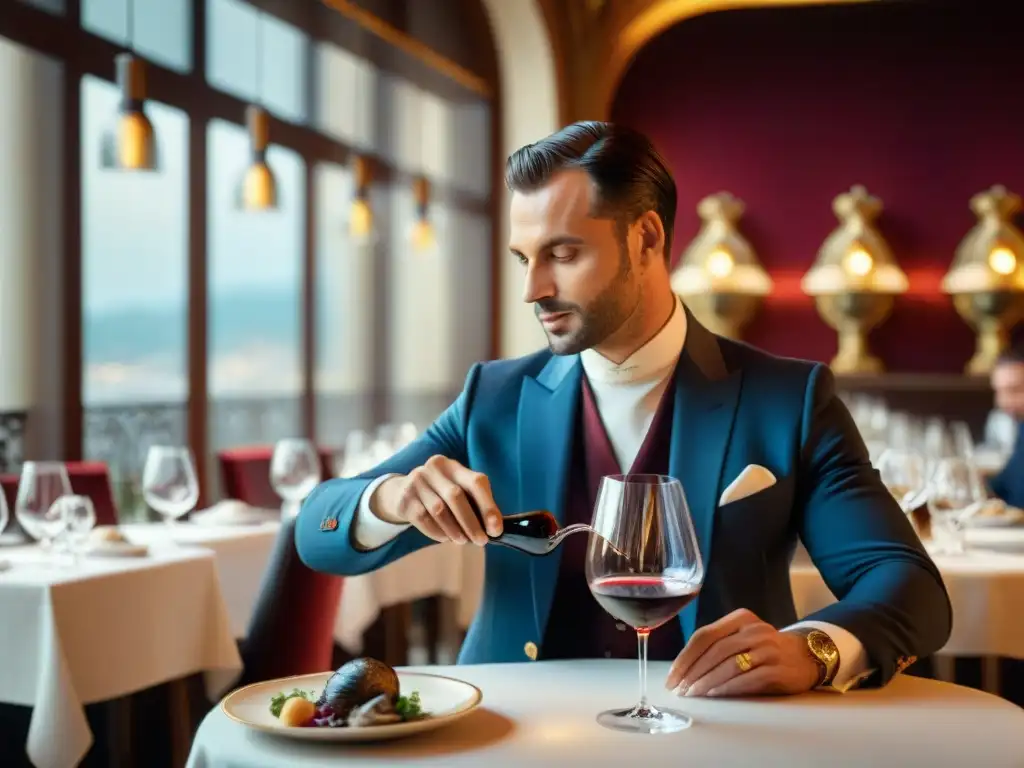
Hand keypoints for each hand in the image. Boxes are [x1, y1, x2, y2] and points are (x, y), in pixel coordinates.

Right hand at [372, 455, 501, 544]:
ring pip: (439, 510)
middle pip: (456, 496)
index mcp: (453, 466)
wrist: (402, 491)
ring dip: (455, 530)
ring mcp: (417, 481)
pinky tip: (445, 538)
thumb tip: (493, 527)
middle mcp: (434, 468)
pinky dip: (437, 532)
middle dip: (472, 523)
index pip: (476, 482)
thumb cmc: (440, 493)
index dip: (488, 506)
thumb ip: (474, 503)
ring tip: (463, 541)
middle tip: (481, 541)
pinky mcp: (405, 498)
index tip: (495, 529)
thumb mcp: (456, 488)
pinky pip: (424, 519)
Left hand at [664, 608, 820, 696]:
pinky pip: (748, 679)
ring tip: (693, 695)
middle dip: (693, 673)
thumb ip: (718, 645)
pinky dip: (728, 688)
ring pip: (729, 665)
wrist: (807, 656)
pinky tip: (715, 695)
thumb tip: (683, 668)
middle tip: (680, 690)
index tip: (672, 677)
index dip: (685, 657)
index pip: (704, 635)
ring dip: (707, 682)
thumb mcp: (742, 637)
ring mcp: (768, 648)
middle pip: (715, 651)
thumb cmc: (765, 649)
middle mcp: (754, 630)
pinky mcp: (778, 669)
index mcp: (740, 618)